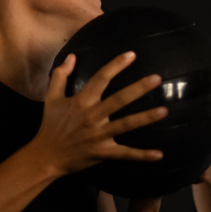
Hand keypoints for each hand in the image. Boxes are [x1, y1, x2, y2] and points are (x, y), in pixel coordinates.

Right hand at [33, 51, 167, 177]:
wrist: (46, 156)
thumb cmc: (50, 125)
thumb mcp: (51, 97)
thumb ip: (60, 75)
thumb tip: (72, 56)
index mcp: (81, 101)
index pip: (101, 78)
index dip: (116, 65)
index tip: (131, 55)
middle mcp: (92, 116)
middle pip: (119, 100)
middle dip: (138, 89)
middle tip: (157, 79)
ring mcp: (99, 135)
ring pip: (126, 125)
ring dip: (145, 118)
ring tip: (164, 111)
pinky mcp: (103, 152)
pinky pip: (125, 154)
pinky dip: (142, 155)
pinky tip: (159, 154)